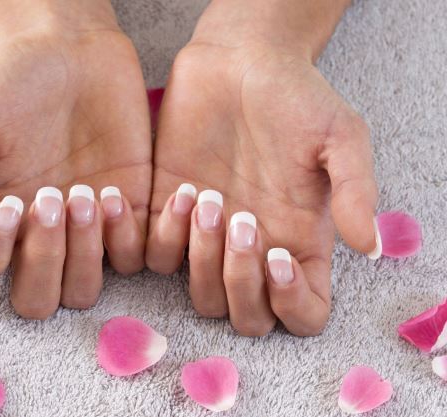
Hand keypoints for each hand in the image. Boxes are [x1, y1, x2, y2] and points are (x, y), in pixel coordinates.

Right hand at [0, 3, 151, 318]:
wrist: (76, 53)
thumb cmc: (16, 84)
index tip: (8, 206)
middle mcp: (36, 237)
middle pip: (36, 301)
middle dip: (43, 260)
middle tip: (50, 197)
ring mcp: (84, 232)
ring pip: (84, 290)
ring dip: (86, 253)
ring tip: (88, 192)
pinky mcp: (128, 216)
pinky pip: (133, 259)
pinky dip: (126, 238)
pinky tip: (115, 190)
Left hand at [146, 3, 377, 335]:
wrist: (238, 63)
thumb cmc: (295, 98)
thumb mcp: (340, 136)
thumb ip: (355, 191)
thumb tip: (370, 247)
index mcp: (300, 241)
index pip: (304, 313)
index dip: (293, 304)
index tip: (278, 257)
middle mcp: (255, 251)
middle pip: (246, 317)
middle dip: (241, 283)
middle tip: (243, 220)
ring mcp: (209, 239)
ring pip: (201, 297)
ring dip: (201, 259)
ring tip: (206, 195)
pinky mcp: (167, 216)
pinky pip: (155, 259)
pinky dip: (164, 237)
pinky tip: (181, 187)